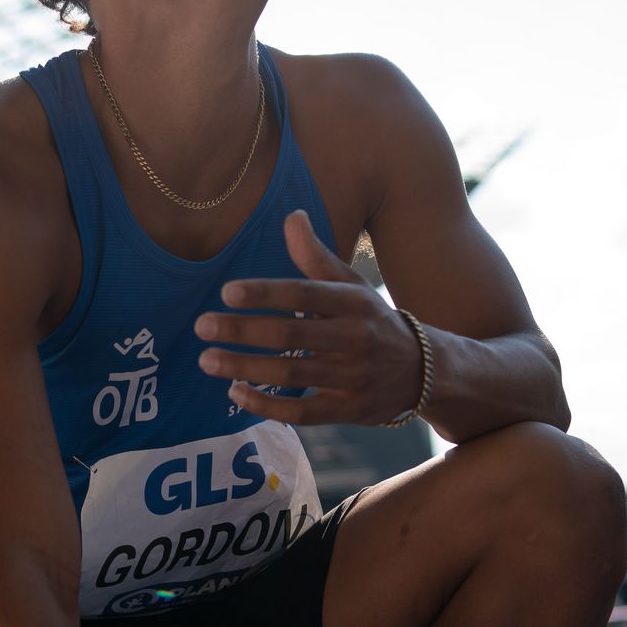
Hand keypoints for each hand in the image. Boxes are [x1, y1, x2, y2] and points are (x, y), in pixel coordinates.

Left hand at [193, 208, 425, 425]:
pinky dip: (266, 405)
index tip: (226, 292)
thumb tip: (292, 216)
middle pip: (290, 336)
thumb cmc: (373, 321)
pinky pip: (302, 411)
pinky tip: (235, 394)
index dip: (265, 293)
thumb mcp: (352, 286)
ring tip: (207, 359)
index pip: (304, 295)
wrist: (423, 372)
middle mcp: (354, 339)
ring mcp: (352, 378)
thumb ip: (316, 256)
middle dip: (242, 331)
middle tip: (202, 326)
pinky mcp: (347, 410)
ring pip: (291, 374)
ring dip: (244, 367)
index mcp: (352, 303)